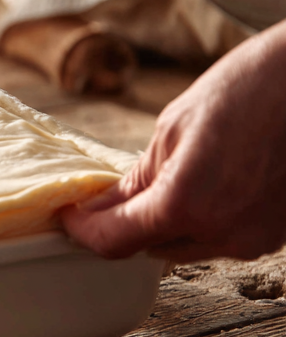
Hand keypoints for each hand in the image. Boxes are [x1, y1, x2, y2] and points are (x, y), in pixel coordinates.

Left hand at [62, 22, 285, 260]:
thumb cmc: (251, 88)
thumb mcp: (172, 127)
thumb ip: (135, 178)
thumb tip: (100, 208)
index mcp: (185, 203)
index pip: (113, 241)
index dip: (83, 230)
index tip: (70, 215)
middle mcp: (221, 233)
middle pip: (146, 248)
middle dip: (123, 224)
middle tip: (111, 194)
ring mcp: (252, 240)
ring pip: (181, 247)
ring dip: (163, 224)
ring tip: (171, 177)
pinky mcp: (273, 237)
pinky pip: (217, 240)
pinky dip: (199, 221)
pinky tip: (206, 184)